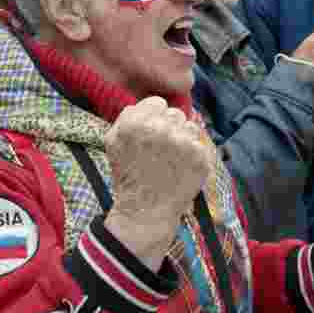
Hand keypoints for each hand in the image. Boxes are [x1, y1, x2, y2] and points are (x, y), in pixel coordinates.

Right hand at [103, 97, 211, 269]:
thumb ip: (127, 116)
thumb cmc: (128, 175)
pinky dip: (193, 155)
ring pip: (190, 126)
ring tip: (172, 159)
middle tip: (161, 150)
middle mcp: (159, 128)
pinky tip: (181, 168)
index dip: (154, 118)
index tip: (152, 134)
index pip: (157, 103)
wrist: (145, 210)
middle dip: (169, 127)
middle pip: (175, 113)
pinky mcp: (199, 156)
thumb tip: (148, 103)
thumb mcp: (113, 141)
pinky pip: (200, 144)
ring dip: (183, 139)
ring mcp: (182, 142)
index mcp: (135, 122)